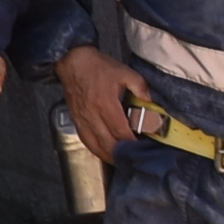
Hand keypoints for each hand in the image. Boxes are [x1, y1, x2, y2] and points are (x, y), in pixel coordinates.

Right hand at [56, 44, 153, 164]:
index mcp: (105, 104)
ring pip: (96, 147)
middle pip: (108, 144)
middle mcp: (92, 115)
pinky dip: (97, 150)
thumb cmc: (98, 67)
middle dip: (123, 155)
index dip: (133, 144)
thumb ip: (140, 87)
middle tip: (136, 159)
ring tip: (123, 161)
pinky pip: (87, 142)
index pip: (121, 132)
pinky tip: (106, 153)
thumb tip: (151, 103)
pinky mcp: (76, 121)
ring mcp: (83, 120)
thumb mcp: (125, 72)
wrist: (73, 61)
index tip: (143, 150)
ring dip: (110, 156)